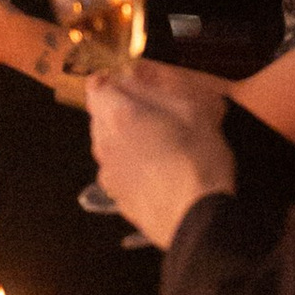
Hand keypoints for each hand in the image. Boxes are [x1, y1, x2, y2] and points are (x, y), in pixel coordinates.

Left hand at [82, 66, 235, 248]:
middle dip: (118, 109)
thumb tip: (133, 75)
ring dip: (123, 137)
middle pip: (99, 116)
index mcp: (119, 116)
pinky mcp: (116, 198)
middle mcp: (104, 144)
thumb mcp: (192, 109)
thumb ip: (159, 87)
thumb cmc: (199, 160)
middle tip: (152, 112)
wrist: (196, 219)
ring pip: (106, 145)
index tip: (127, 83)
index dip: (109, 81)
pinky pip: (116, 170)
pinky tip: (156, 170)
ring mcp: (108, 174)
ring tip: (157, 142)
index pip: (95, 87)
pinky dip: (129, 164)